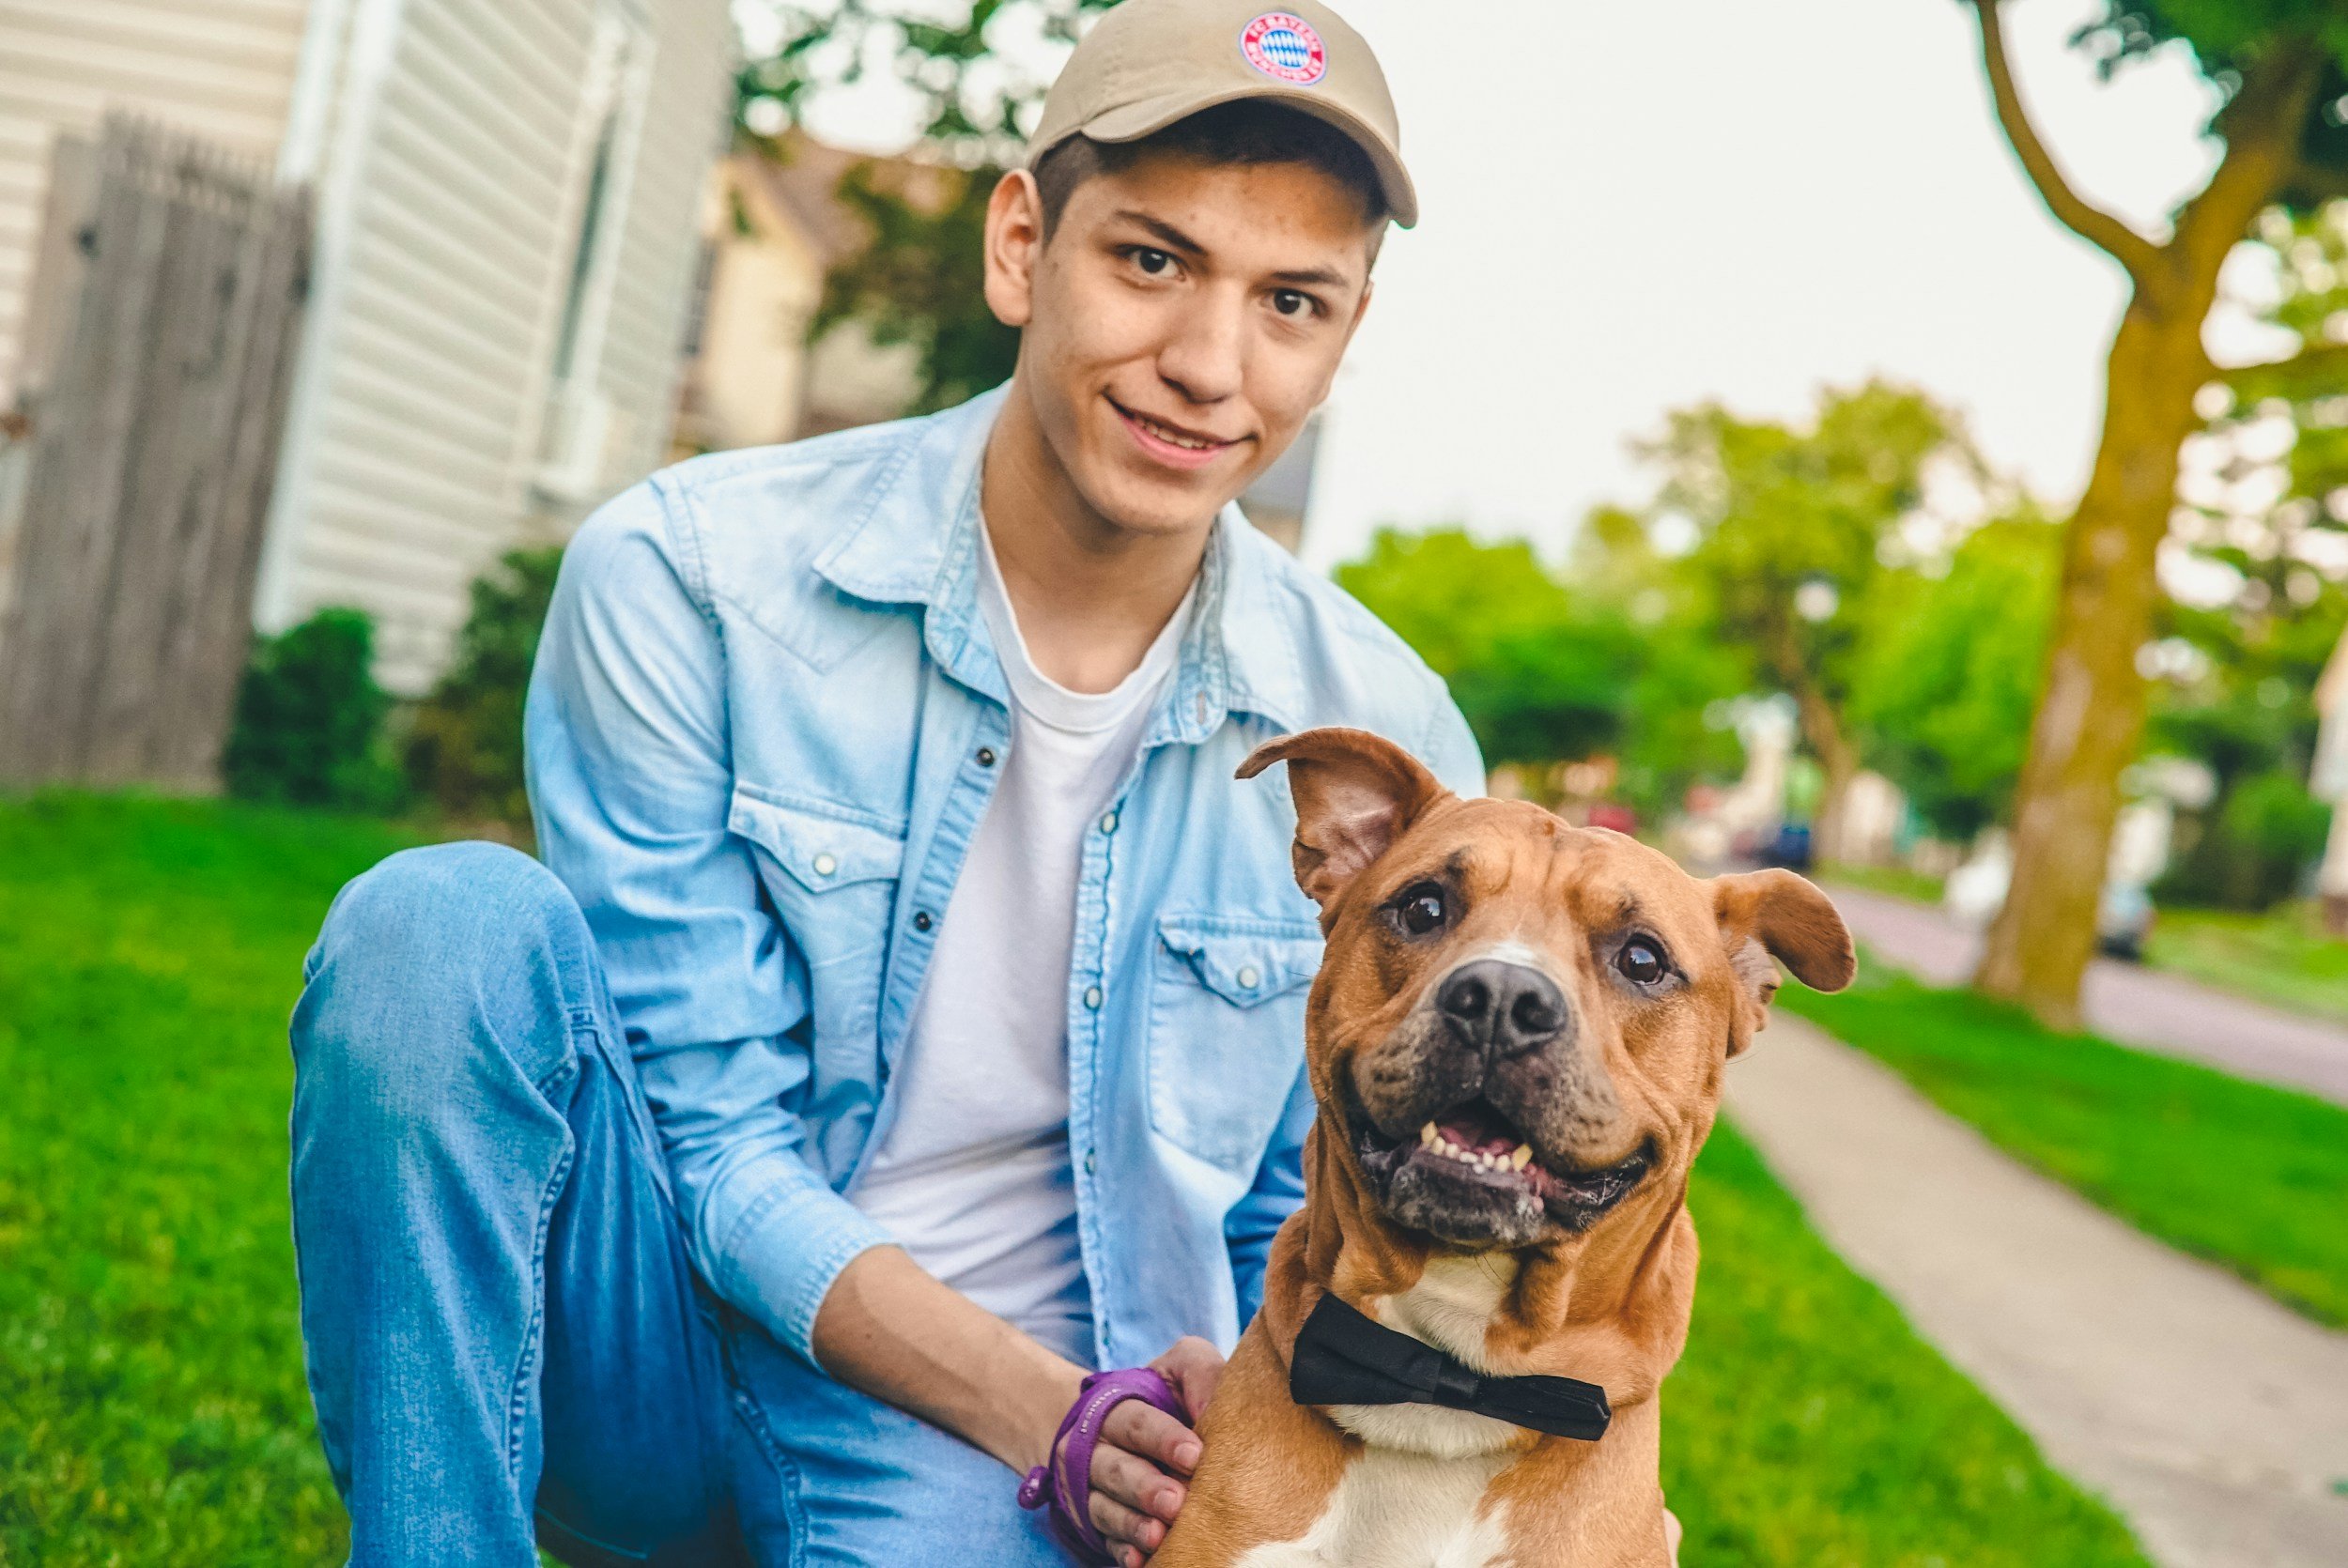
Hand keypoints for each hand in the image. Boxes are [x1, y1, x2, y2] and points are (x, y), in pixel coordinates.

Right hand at [1082, 1336, 1224, 1566]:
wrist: (1121, 1424)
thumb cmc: (1167, 1396)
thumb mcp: (1182, 1369)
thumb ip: (1200, 1374)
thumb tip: (1217, 1408)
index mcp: (1117, 1409)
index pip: (1137, 1423)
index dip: (1164, 1439)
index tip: (1195, 1455)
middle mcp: (1096, 1450)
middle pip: (1117, 1469)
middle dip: (1146, 1488)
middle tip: (1178, 1502)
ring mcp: (1091, 1490)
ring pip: (1106, 1508)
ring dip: (1133, 1523)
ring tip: (1160, 1535)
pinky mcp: (1095, 1523)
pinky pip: (1106, 1540)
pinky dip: (1122, 1551)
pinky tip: (1140, 1560)